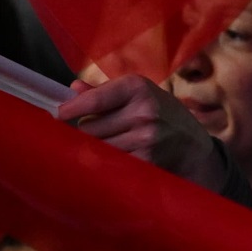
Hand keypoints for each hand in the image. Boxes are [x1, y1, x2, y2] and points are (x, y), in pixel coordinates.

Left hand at [56, 74, 224, 191]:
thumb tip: (73, 88)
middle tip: (92, 134)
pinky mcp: (146, 159)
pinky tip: (115, 159)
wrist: (193, 145)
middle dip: (85, 132)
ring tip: (107, 146)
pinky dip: (107, 163)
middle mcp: (143, 110)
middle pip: (89, 127)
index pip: (94, 99)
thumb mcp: (140, 96)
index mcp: (138, 87)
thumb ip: (105, 93)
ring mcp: (146, 136)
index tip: (58, 114)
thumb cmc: (162, 116)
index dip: (72, 108)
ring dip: (94, 149)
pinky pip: (110, 163)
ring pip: (97, 147)